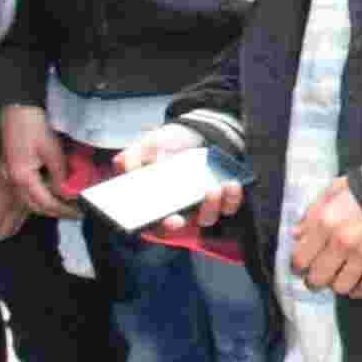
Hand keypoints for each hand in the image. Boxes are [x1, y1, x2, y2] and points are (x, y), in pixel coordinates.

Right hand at [0, 106, 81, 219]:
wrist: (16, 109)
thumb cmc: (33, 126)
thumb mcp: (52, 151)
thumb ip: (60, 175)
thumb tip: (69, 193)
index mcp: (21, 177)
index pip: (45, 203)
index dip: (63, 210)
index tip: (78, 213)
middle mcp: (12, 180)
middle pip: (34, 205)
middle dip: (55, 211)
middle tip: (74, 212)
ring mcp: (9, 175)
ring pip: (28, 200)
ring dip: (47, 204)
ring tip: (66, 204)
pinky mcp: (10, 169)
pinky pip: (25, 190)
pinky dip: (39, 194)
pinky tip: (52, 191)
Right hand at [113, 123, 245, 230]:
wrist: (194, 134)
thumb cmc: (165, 145)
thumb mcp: (145, 145)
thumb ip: (131, 158)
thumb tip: (130, 170)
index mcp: (151, 203)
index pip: (150, 223)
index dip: (156, 226)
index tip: (165, 220)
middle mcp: (175, 210)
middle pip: (175, 228)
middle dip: (176, 224)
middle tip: (177, 218)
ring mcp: (198, 207)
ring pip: (205, 218)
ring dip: (210, 206)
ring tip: (212, 188)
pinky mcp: (220, 200)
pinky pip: (228, 206)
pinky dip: (231, 198)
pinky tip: (230, 183)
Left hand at [287, 181, 361, 294]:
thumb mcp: (332, 191)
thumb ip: (311, 213)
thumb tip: (296, 234)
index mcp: (325, 223)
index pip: (300, 260)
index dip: (297, 267)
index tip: (300, 267)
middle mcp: (342, 242)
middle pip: (317, 279)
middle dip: (313, 281)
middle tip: (317, 277)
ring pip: (341, 287)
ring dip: (337, 285)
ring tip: (337, 279)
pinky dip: (359, 290)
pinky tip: (356, 285)